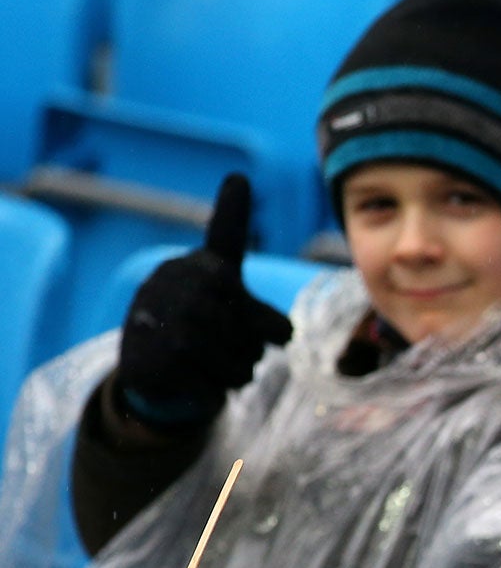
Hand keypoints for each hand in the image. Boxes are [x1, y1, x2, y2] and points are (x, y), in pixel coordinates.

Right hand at [116, 173, 293, 413]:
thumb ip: (267, 321)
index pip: (224, 237)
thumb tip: (285, 334)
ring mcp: (157, 314)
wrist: (151, 364)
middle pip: (250, 326)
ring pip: (235, 359)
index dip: (232, 208)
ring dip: (236, 372)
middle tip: (229, 348)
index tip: (239, 178)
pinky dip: (214, 390)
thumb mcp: (240, 319)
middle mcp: (176, 280)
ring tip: (214, 363)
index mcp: (204, 266)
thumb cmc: (207, 329)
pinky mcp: (147, 352)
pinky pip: (210, 382)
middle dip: (250, 349)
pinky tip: (193, 378)